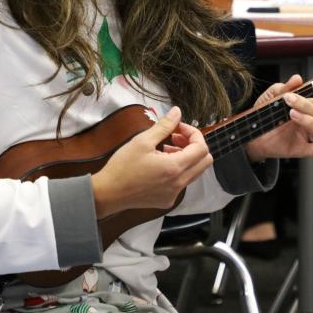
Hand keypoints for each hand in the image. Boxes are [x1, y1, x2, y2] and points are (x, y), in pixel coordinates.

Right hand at [91, 106, 212, 217]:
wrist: (108, 193)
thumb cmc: (123, 167)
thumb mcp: (143, 140)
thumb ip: (164, 125)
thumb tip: (177, 112)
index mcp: (175, 168)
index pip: (201, 148)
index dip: (193, 133)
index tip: (178, 128)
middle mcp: (179, 183)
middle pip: (204, 161)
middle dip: (193, 145)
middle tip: (176, 137)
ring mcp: (174, 194)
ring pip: (194, 172)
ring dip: (185, 157)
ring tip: (165, 148)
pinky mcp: (167, 200)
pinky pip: (182, 183)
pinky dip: (177, 170)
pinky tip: (159, 164)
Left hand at [245, 76, 312, 163]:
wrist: (251, 132)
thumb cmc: (264, 114)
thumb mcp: (271, 97)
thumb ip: (283, 87)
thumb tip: (297, 78)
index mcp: (307, 108)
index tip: (297, 92)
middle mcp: (310, 121)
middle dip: (308, 105)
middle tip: (289, 100)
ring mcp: (306, 136)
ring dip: (310, 121)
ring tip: (291, 114)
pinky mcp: (301, 149)